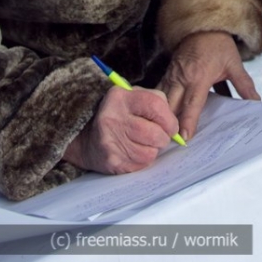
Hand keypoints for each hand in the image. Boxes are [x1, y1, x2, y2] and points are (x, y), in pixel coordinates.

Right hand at [63, 86, 179, 174]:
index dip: (169, 118)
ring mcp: (111, 142)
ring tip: (144, 142)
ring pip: (150, 152)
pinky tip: (135, 150)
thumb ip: (155, 102)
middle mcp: (113, 118)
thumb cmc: (117, 114)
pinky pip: (141, 164)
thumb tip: (175, 124)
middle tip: (160, 136)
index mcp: (120, 97)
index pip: (155, 106)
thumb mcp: (131, 97)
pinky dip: (143, 159)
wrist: (86, 136)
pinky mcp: (112, 161)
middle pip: (155, 133)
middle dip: (164, 137)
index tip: (171, 125)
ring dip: (153, 149)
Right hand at [159, 31, 259, 141]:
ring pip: (162, 99)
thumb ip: (244, 84)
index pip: (192, 103)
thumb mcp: (234, 63)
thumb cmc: (217, 44)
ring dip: (161, 116)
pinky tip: (157, 117)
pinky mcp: (168, 73)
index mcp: (200, 76)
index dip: (188, 121)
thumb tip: (256, 102)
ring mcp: (172, 75)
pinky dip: (158, 104)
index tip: (185, 137)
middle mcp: (183, 77)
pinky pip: (159, 91)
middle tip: (168, 142)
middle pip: (172, 105)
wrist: (202, 25)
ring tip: (160, 134)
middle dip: (169, 123)